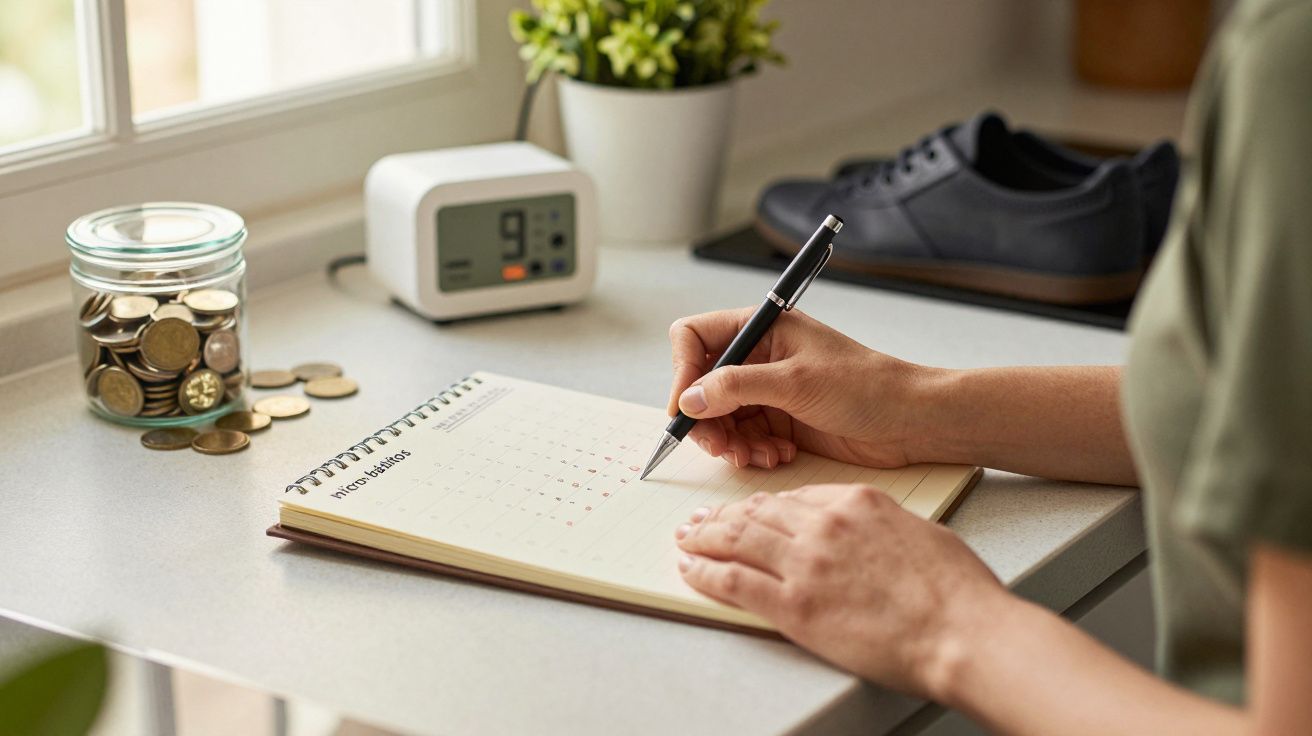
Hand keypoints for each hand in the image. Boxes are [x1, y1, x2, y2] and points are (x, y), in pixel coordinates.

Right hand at [666, 308, 936, 468]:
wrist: (909, 421)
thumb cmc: (866, 386)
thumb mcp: (796, 382)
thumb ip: (737, 387)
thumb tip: (691, 399)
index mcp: (760, 328)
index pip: (694, 338)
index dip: (683, 372)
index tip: (686, 408)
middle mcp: (758, 356)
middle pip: (700, 385)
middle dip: (706, 419)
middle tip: (721, 447)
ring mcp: (767, 389)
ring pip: (719, 417)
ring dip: (731, 442)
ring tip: (756, 456)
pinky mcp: (778, 419)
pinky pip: (743, 437)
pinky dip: (752, 451)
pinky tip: (777, 455)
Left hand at [674, 483, 1010, 697]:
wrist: (961, 631)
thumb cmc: (956, 591)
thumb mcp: (920, 533)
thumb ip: (882, 527)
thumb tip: (867, 534)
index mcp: (858, 502)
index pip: (795, 497)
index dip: (764, 504)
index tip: (750, 509)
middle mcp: (825, 525)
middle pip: (758, 512)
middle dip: (724, 516)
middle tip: (701, 518)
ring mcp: (806, 564)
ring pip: (738, 539)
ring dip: (705, 537)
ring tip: (686, 538)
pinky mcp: (795, 605)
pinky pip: (734, 580)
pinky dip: (706, 572)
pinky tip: (691, 568)